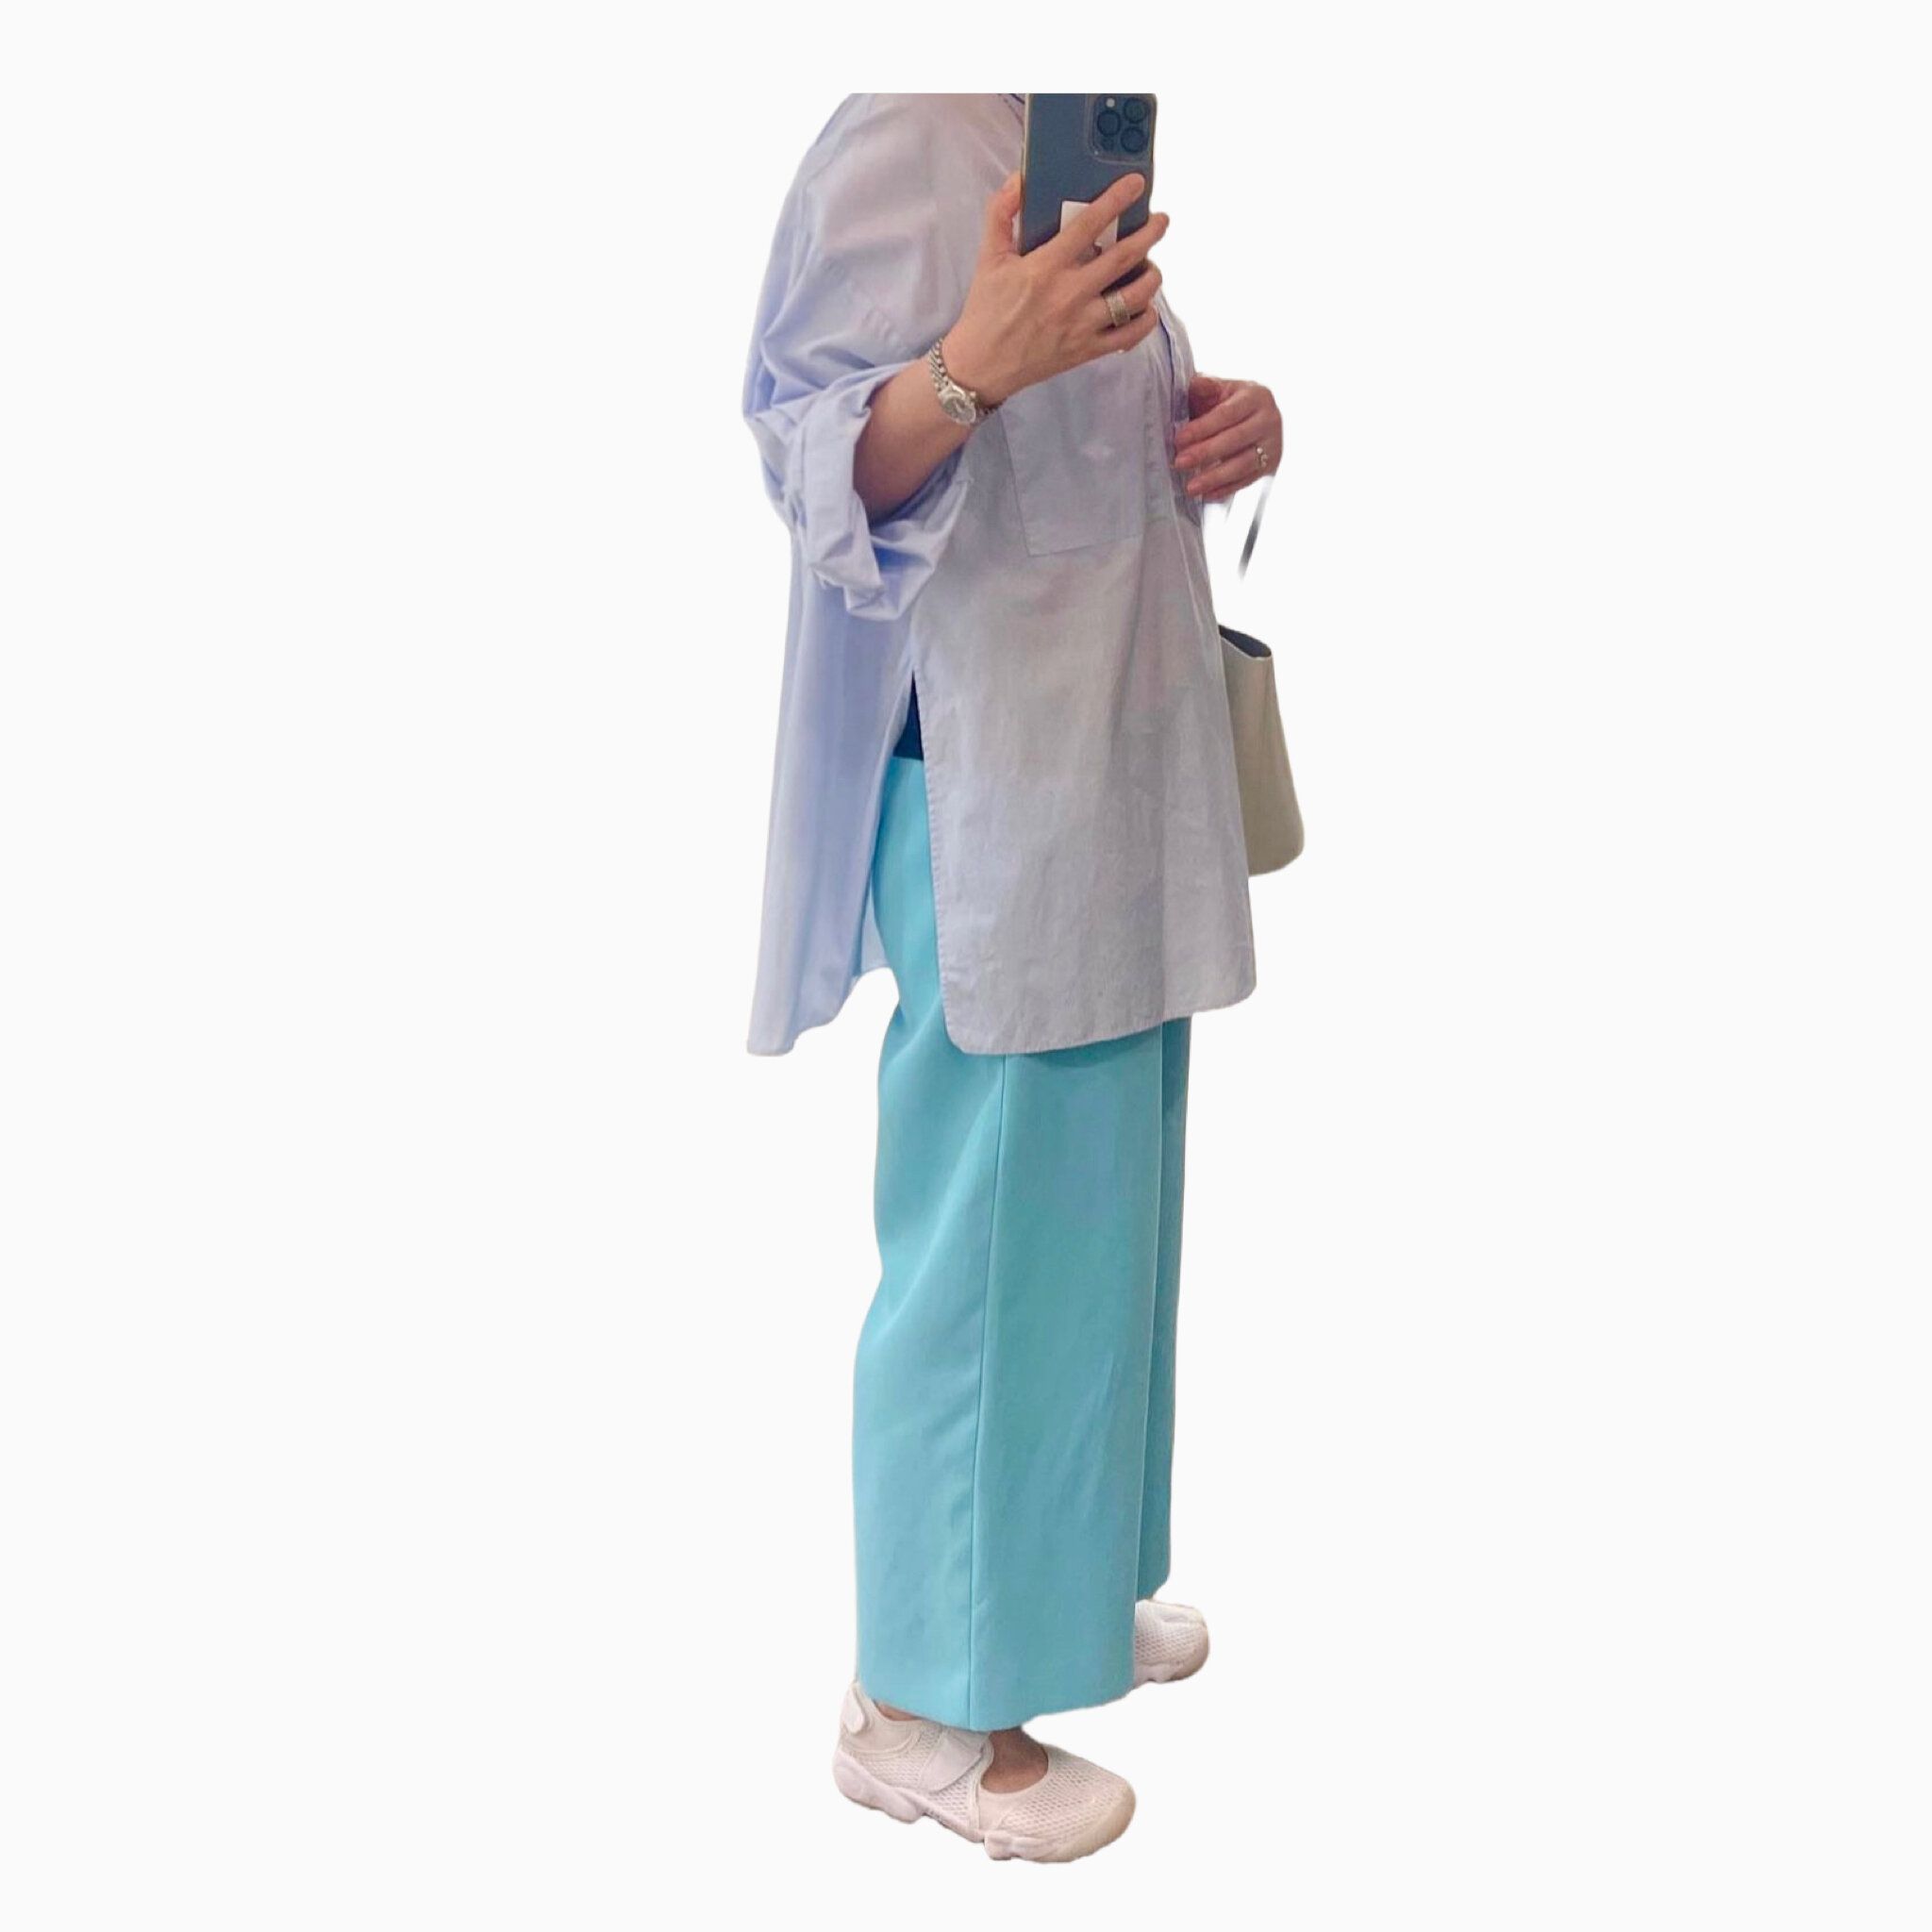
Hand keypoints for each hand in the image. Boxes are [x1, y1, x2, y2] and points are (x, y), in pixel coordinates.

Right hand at [940, 171, 1168, 406]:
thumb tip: (1019, 181)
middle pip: (1122, 258)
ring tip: (1151, 266)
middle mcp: (1069, 295)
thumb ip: (1001, 214)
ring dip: (1151, 277)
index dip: (1116, 200)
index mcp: (1045, 268)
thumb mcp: (987, 257)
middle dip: (1149, 234)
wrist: (981, 366)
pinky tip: (1145, 307)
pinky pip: (1129, 335)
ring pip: (1134, 297)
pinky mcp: (1087, 350)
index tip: (1136, 184)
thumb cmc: (985, 310)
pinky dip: (1145, 319)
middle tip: (1161, 220)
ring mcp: (1081, 325)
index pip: (1088, 226)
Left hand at [1173, 375, 1282, 501]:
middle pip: (1235, 439)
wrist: (1252, 414)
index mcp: (1256, 396)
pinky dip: (1226, 489)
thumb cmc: (1227, 401)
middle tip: (1180, 463)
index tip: (1179, 439)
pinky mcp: (1271, 464)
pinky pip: (1247, 480)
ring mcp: (1273, 444)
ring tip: (1191, 486)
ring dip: (1215, 477)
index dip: (1203, 428)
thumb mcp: (1217, 388)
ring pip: (1243, 464)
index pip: (1227, 414)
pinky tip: (1207, 494)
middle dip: (1205, 453)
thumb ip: (1205, 386)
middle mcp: (1269, 419)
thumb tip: (1195, 384)